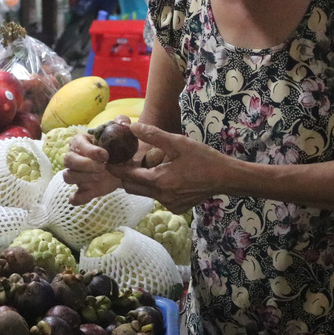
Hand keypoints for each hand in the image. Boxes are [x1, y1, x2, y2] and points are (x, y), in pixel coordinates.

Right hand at [63, 115, 148, 204]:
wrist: (125, 167)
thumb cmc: (119, 147)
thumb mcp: (122, 133)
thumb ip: (122, 123)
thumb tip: (123, 122)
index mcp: (81, 143)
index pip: (77, 144)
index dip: (89, 150)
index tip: (105, 155)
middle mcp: (75, 158)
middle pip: (68, 160)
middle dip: (85, 164)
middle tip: (104, 167)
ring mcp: (77, 175)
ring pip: (68, 176)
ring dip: (82, 178)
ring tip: (102, 177)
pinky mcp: (83, 190)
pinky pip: (74, 196)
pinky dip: (78, 198)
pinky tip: (87, 196)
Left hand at [106, 122, 230, 211]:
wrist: (226, 177)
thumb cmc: (203, 159)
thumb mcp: (178, 143)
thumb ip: (153, 135)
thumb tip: (132, 127)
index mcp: (158, 181)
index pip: (127, 176)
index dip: (115, 168)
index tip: (107, 160)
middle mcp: (161, 196)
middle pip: (132, 187)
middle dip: (126, 175)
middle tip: (126, 161)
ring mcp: (169, 204)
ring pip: (145, 192)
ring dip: (142, 180)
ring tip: (149, 165)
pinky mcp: (176, 207)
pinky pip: (158, 197)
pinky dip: (156, 186)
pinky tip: (168, 175)